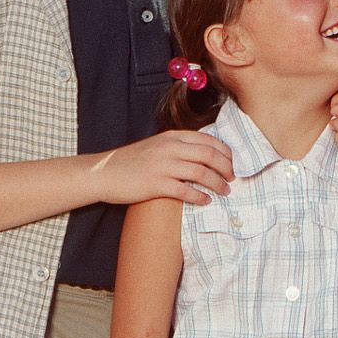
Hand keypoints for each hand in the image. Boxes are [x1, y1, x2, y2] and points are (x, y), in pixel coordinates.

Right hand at [98, 129, 231, 206]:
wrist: (104, 173)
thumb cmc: (131, 162)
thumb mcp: (156, 146)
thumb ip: (177, 147)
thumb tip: (203, 156)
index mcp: (171, 136)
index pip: (208, 140)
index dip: (225, 152)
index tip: (233, 162)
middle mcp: (169, 148)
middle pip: (209, 155)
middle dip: (226, 167)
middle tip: (233, 178)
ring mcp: (163, 166)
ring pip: (201, 173)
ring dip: (217, 183)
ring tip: (225, 191)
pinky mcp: (156, 184)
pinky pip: (186, 191)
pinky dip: (200, 196)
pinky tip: (206, 201)